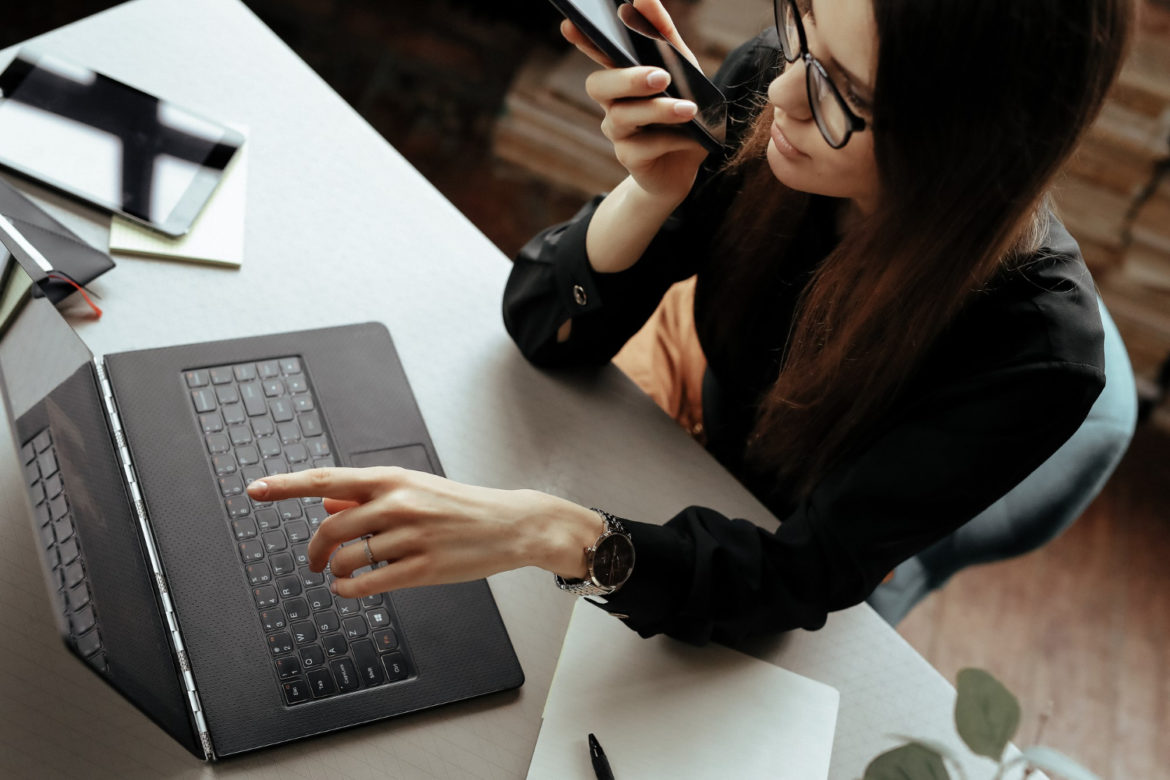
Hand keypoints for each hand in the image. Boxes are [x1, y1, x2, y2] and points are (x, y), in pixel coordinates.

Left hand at [246, 467, 603, 597]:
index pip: (327, 479)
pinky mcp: (423, 568)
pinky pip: (369, 584)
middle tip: (316, 560)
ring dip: (335, 569)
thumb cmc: (462, 506)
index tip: (255, 489)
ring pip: (348, 557)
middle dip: (315, 549)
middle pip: (331, 526)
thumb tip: (327, 499)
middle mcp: (398, 503)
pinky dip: (350, 589)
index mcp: (393, 479)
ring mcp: (411, 537)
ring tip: (341, 573)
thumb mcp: (415, 489)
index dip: (286, 485)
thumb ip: (369, 494)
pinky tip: (351, 589)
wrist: (512, 524)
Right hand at [562, 0, 708, 202]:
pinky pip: (643, 146)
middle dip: (628, 79)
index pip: (598, 53)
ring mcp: (617, 131)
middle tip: (661, 76)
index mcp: (622, 76)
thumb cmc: (682, 111)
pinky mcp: (629, 158)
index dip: (583, 40)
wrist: (688, 165)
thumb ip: (664, 36)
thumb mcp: (684, 70)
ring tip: (688, 109)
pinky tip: (688, 138)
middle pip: (599, 85)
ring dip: (657, 110)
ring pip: (624, 116)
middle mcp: (612, 102)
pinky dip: (669, 139)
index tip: (570, 25)